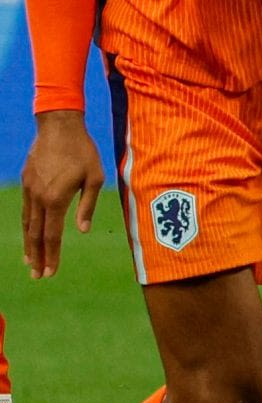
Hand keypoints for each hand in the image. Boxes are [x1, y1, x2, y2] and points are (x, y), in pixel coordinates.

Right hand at [21, 111, 104, 277]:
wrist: (58, 126)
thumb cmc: (83, 151)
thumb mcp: (95, 178)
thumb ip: (88, 205)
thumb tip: (82, 231)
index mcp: (57, 199)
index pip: (52, 235)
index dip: (51, 255)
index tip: (50, 272)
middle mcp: (39, 197)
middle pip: (36, 234)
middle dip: (37, 257)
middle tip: (38, 276)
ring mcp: (30, 190)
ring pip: (27, 223)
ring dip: (29, 244)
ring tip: (30, 262)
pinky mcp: (27, 182)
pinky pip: (25, 210)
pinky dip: (26, 226)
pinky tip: (29, 235)